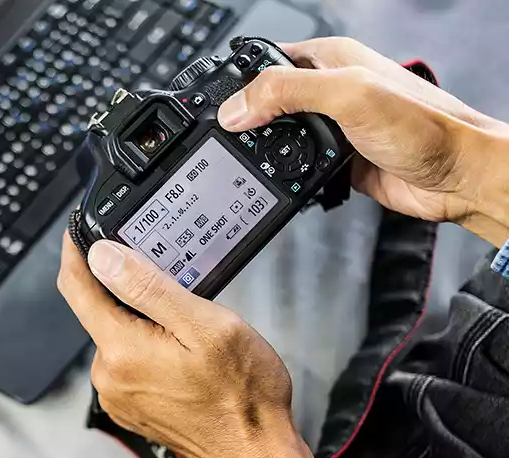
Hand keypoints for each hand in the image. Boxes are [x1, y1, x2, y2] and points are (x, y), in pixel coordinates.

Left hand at [58, 233, 318, 457]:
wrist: (255, 455)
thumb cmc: (241, 395)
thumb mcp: (205, 324)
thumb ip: (148, 288)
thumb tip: (102, 258)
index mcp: (121, 349)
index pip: (76, 288)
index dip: (76, 252)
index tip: (79, 230)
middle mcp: (109, 376)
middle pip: (99, 311)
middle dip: (126, 290)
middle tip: (169, 282)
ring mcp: (118, 395)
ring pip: (117, 337)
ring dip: (142, 322)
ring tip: (187, 329)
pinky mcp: (130, 407)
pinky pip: (128, 362)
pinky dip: (147, 348)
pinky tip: (182, 355)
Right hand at [218, 37, 508, 245]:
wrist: (457, 177)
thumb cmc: (424, 127)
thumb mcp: (347, 96)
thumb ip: (288, 93)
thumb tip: (236, 108)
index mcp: (330, 59)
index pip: (268, 60)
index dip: (240, 81)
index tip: (218, 106)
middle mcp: (329, 90)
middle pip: (268, 101)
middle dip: (247, 120)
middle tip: (227, 139)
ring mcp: (332, 127)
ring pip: (280, 137)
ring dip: (265, 151)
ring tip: (249, 161)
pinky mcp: (336, 161)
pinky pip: (295, 167)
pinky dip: (284, 175)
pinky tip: (280, 180)